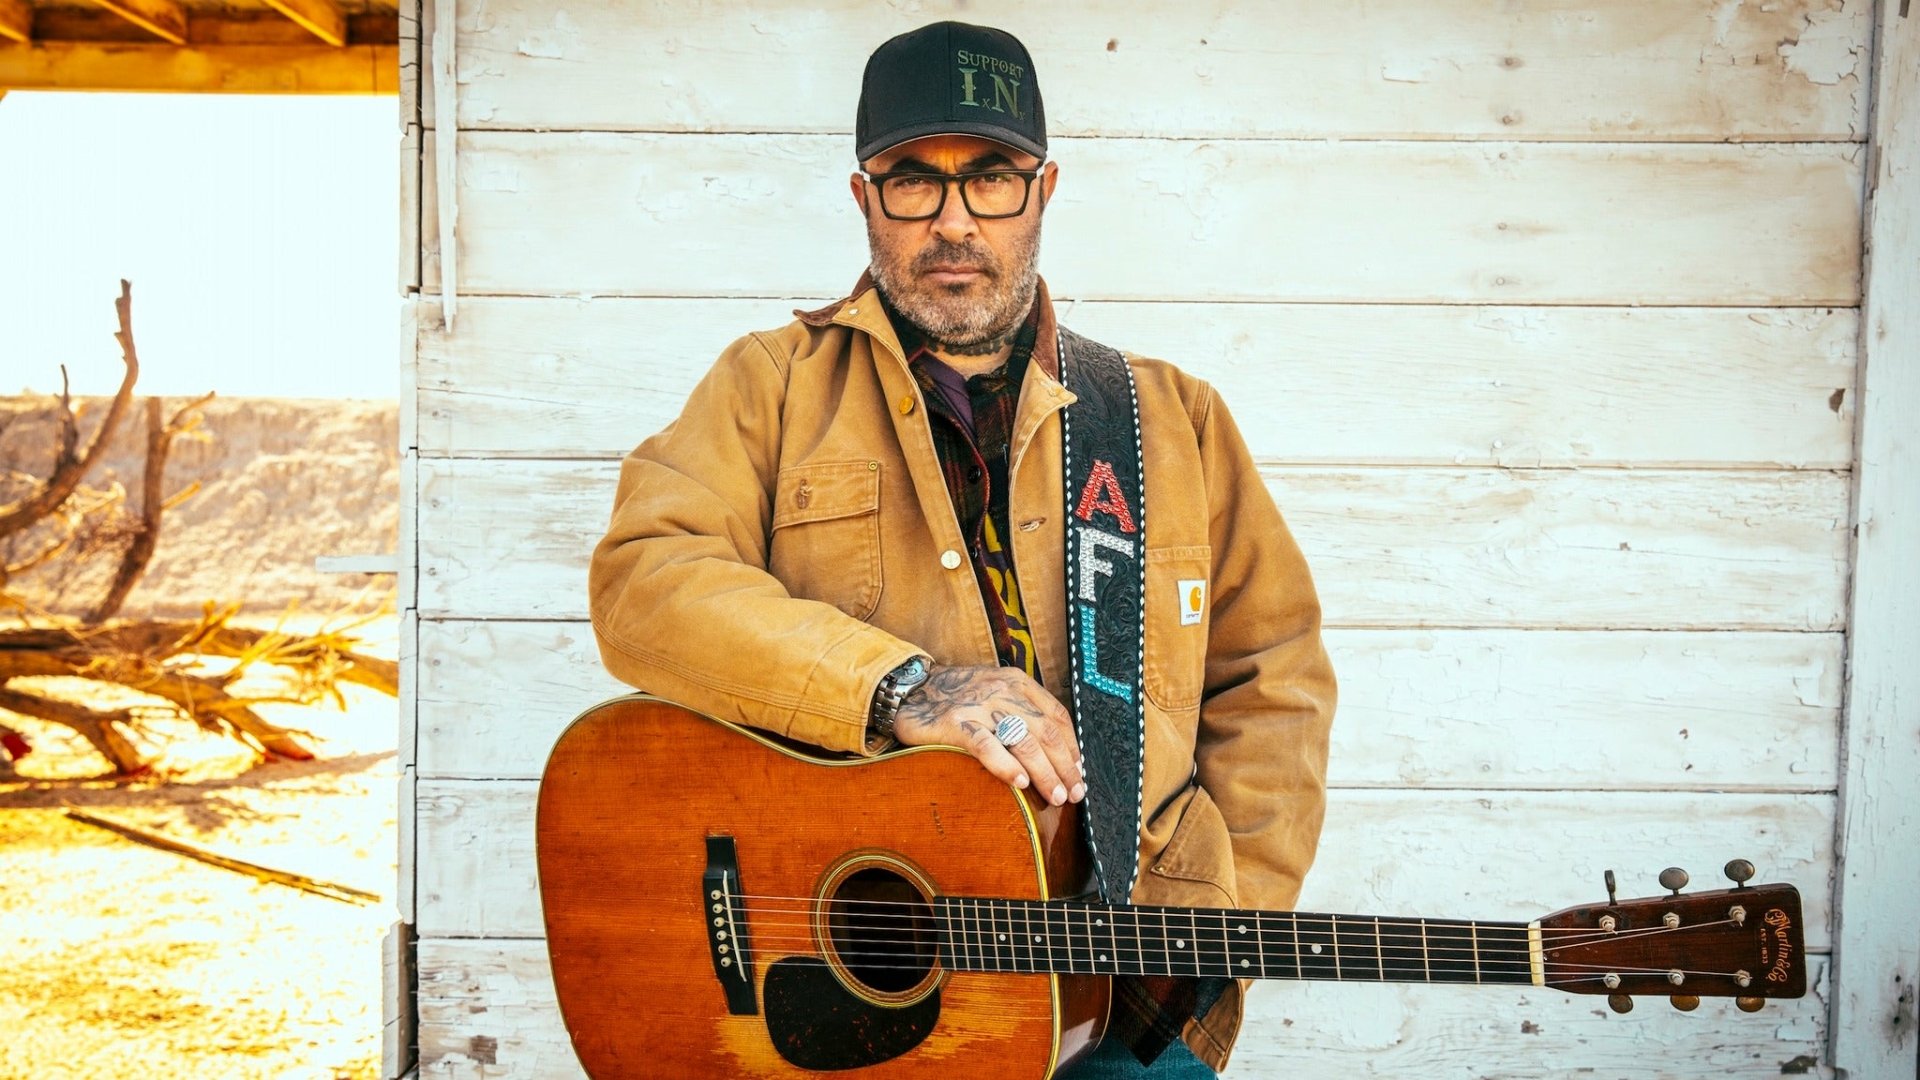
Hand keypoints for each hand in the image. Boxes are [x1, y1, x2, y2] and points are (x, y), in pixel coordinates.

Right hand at [894, 665, 1085, 805]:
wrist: (910, 689)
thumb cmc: (957, 697)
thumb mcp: (995, 691)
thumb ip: (1021, 711)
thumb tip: (1053, 752)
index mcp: (1017, 682)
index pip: (1056, 716)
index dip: (1072, 748)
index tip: (1079, 773)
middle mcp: (1002, 691)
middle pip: (1045, 732)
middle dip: (1064, 767)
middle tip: (1074, 793)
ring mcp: (978, 706)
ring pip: (1023, 741)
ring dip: (1044, 773)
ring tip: (1054, 796)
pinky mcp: (955, 723)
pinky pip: (987, 746)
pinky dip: (1006, 765)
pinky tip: (1020, 783)